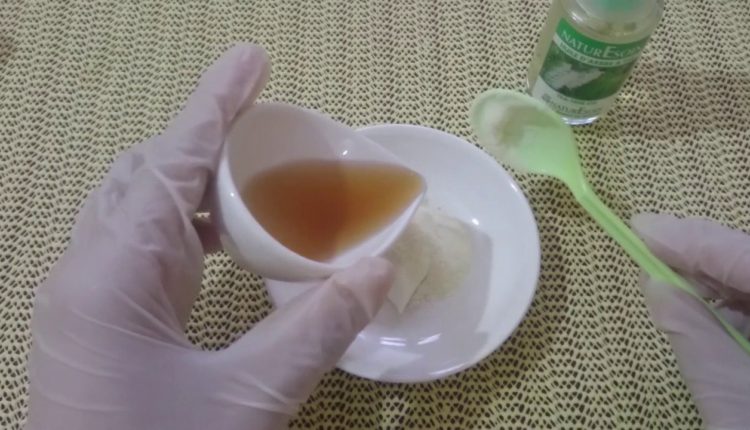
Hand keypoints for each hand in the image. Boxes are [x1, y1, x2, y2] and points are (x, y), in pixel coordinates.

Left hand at [26, 44, 393, 429]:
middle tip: (268, 131)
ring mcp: (84, 297)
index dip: (215, 105)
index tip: (251, 59)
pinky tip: (220, 240)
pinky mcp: (94, 320)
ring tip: (254, 181)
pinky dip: (184, 225)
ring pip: (136, 205)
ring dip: (194, 182)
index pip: (170, 162)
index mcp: (113, 277)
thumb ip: (316, 329)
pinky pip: (137, 244)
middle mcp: (87, 273)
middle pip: (145, 172)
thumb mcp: (247, 400)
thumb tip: (378, 271)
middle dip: (206, 139)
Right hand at [633, 214, 749, 429]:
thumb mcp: (737, 414)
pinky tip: (712, 308)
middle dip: (711, 253)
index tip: (645, 227)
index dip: (701, 241)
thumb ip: (698, 344)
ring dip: (726, 279)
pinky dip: (746, 308)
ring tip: (672, 273)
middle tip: (653, 241)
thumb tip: (658, 289)